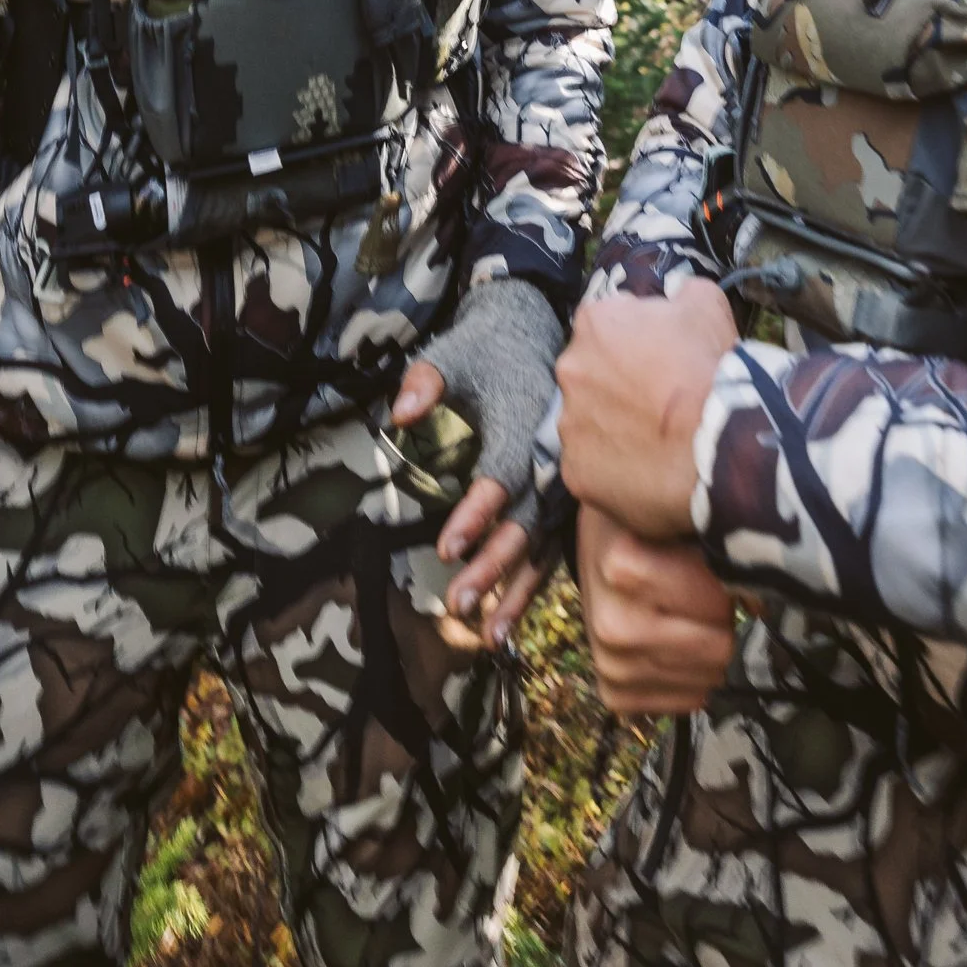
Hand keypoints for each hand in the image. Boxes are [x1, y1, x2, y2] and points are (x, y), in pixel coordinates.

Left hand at [390, 357, 545, 645]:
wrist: (536, 330)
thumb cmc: (486, 348)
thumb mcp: (452, 353)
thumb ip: (425, 381)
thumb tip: (400, 415)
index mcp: (526, 425)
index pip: (503, 476)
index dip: (477, 513)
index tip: (446, 548)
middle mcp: (552, 459)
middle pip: (527, 521)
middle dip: (494, 566)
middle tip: (457, 606)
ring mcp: (564, 480)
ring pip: (546, 542)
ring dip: (518, 589)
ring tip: (491, 635)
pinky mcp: (566, 493)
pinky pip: (556, 542)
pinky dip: (536, 581)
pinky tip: (513, 616)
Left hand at [555, 282, 737, 541]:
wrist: (718, 441)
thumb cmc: (709, 367)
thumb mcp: (706, 304)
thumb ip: (682, 292)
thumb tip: (675, 295)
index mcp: (595, 324)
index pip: (605, 325)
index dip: (634, 342)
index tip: (658, 360)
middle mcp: (571, 370)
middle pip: (591, 375)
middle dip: (617, 386)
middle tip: (656, 402)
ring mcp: (569, 426)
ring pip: (588, 423)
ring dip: (612, 429)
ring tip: (653, 444)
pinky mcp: (576, 473)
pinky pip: (591, 469)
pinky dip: (612, 471)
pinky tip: (644, 474)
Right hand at [576, 502, 737, 718]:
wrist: (597, 548)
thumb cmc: (646, 529)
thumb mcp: (678, 517)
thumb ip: (721, 547)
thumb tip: (761, 602)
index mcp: (624, 568)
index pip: (718, 601)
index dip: (725, 582)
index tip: (710, 565)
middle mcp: (612, 624)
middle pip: (718, 646)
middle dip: (720, 619)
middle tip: (699, 595)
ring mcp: (610, 666)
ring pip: (709, 679)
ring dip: (708, 647)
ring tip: (684, 616)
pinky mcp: (614, 695)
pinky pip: (689, 701)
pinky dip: (692, 675)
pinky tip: (674, 644)